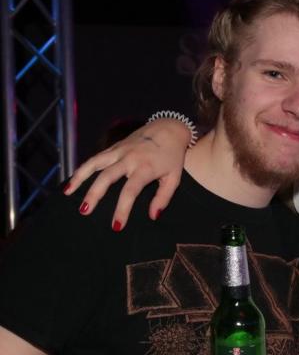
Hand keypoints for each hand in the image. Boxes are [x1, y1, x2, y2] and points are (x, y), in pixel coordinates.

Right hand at [64, 119, 191, 229]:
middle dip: (94, 194)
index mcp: (145, 168)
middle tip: (84, 211)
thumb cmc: (172, 156)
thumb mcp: (174, 178)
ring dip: (80, 177)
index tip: (116, 226)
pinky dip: (83, 168)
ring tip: (68, 193)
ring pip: (94, 163)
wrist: (169, 128)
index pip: (130, 191)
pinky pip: (95, 158)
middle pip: (106, 177)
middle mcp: (129, 158)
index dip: (122, 209)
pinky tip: (73, 179)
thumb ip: (163, 197)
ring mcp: (119, 151)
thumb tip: (153, 216)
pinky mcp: (114, 146)